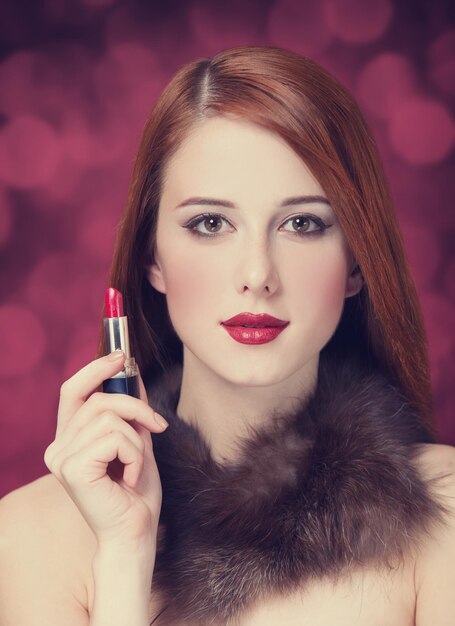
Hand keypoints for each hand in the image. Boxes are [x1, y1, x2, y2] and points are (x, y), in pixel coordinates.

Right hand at [44, 350, 167, 546]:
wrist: (135, 534)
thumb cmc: (135, 493)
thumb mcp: (138, 441)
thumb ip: (132, 411)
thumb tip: (133, 374)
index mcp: (69, 439)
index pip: (73, 390)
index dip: (96, 369)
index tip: (122, 356)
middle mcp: (58, 447)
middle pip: (98, 398)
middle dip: (135, 406)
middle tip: (158, 426)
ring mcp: (62, 458)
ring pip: (110, 417)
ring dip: (137, 438)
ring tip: (137, 465)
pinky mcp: (73, 468)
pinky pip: (115, 438)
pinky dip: (134, 454)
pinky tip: (129, 478)